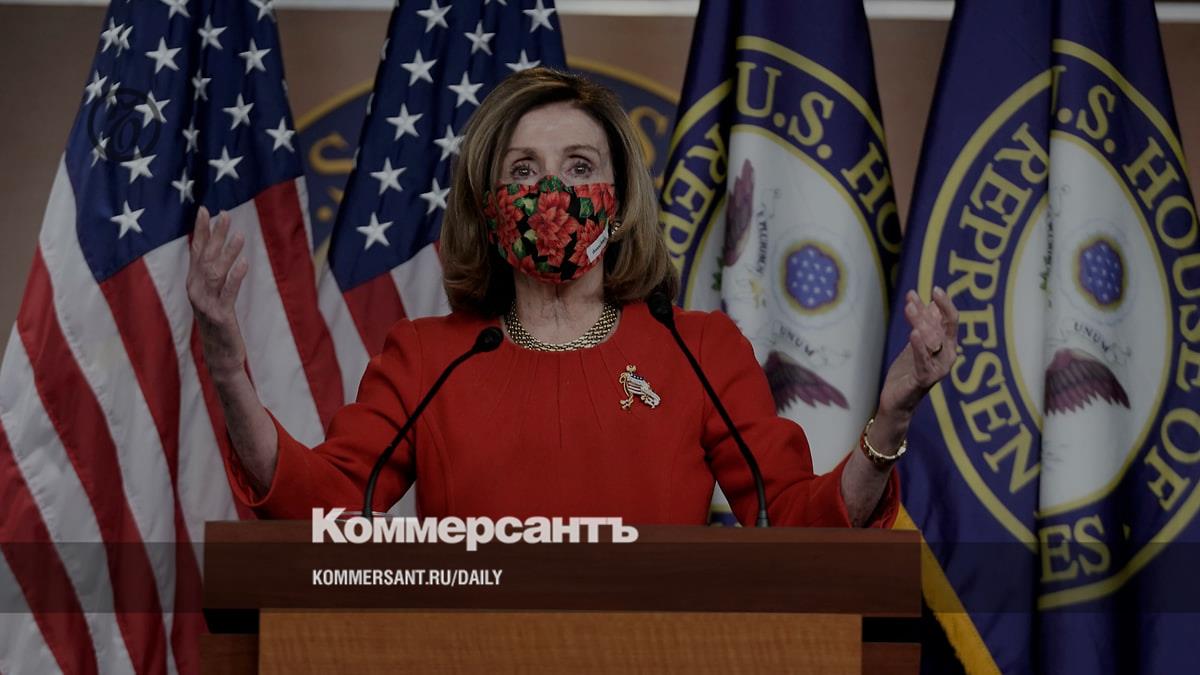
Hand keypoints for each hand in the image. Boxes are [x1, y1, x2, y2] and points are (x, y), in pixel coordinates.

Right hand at [187, 207, 248, 381]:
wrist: (220, 356)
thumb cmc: (218, 324)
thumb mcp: (212, 296)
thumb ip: (211, 274)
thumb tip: (215, 249)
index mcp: (193, 284)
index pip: (195, 251)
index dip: (199, 231)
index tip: (204, 210)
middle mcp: (195, 291)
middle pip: (205, 257)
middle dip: (214, 235)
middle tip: (225, 215)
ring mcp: (206, 304)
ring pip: (215, 272)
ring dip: (226, 252)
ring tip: (239, 235)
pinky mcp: (220, 316)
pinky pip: (228, 293)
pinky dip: (235, 277)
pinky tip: (244, 262)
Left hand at [878, 287, 958, 417]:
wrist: (897, 399)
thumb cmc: (908, 370)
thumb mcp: (917, 343)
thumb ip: (925, 324)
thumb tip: (933, 302)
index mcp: (948, 345)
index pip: (950, 320)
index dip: (945, 304)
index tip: (934, 288)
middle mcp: (948, 356)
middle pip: (941, 328)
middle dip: (927, 311)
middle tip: (911, 298)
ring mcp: (939, 368)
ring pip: (932, 340)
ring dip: (920, 322)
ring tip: (909, 308)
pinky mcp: (925, 379)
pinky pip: (924, 360)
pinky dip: (919, 346)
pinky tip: (914, 333)